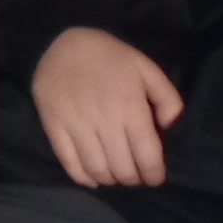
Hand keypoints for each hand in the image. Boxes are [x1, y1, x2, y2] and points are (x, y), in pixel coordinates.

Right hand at [31, 27, 184, 187]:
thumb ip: (167, 98)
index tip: (155, 178)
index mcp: (130, 106)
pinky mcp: (54, 127)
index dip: (154, 174)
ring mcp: (76, 125)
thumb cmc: (109, 56)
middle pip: (122, 167)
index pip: (147, 155)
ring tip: (117, 176)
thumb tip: (168, 128)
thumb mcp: (146, 68)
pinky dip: (84, 178)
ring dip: (111, 180)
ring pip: (97, 169)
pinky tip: (94, 178)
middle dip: (134, 179)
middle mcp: (103, 120)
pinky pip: (69, 163)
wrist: (61, 41)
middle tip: (136, 176)